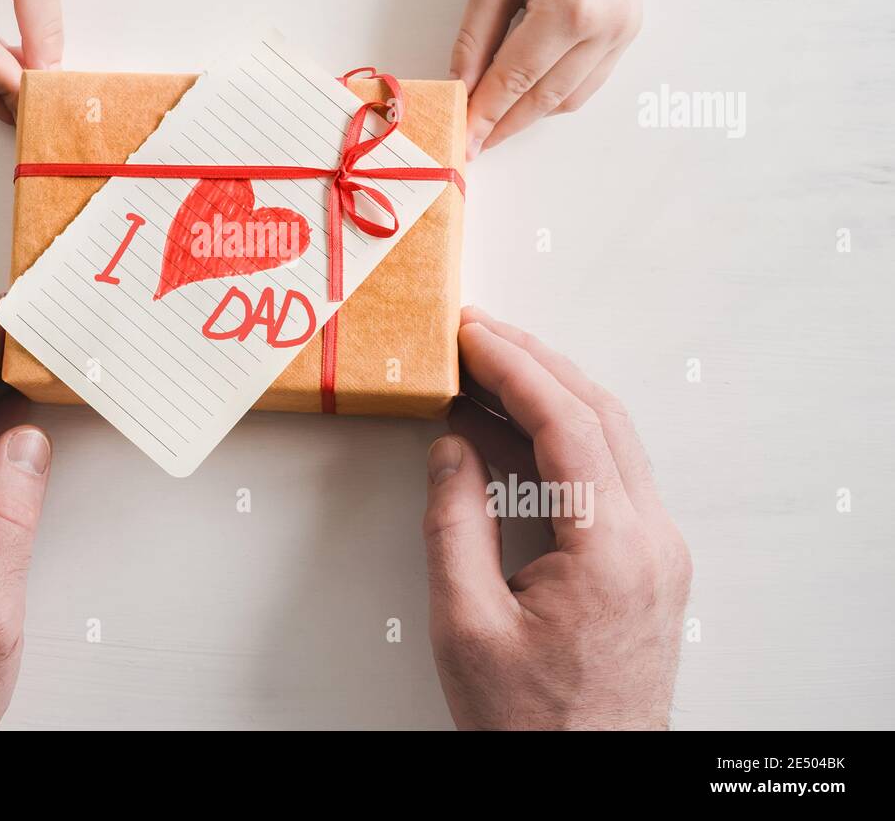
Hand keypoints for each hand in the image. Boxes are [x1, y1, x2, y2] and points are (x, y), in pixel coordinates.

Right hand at [423, 307, 691, 729]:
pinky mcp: (646, 564)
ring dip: (547, 395)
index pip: (568, 423)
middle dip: (533, 362)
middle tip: (474, 333)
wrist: (584, 785)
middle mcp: (651, 541)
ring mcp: (657, 551)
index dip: (513, 367)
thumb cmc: (532, 727)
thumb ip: (454, 525)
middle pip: (598, 415)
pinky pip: (606, 475)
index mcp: (613, 551)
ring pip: (608, 439)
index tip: (470, 333)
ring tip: (482, 371)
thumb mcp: (467, 625)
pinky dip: (557, 439)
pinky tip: (507, 434)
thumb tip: (452, 448)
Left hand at [450, 0, 657, 158]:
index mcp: (571, 9)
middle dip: (504, 124)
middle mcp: (606, 28)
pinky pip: (588, 80)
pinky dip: (555, 94)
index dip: (484, 114)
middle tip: (472, 143)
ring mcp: (625, 31)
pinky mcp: (630, 28)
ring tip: (493, 120)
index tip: (461, 140)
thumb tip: (461, 87)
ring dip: (529, 114)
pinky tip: (525, 91)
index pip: (515, 79)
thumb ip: (476, 36)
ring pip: (569, 98)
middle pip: (544, 99)